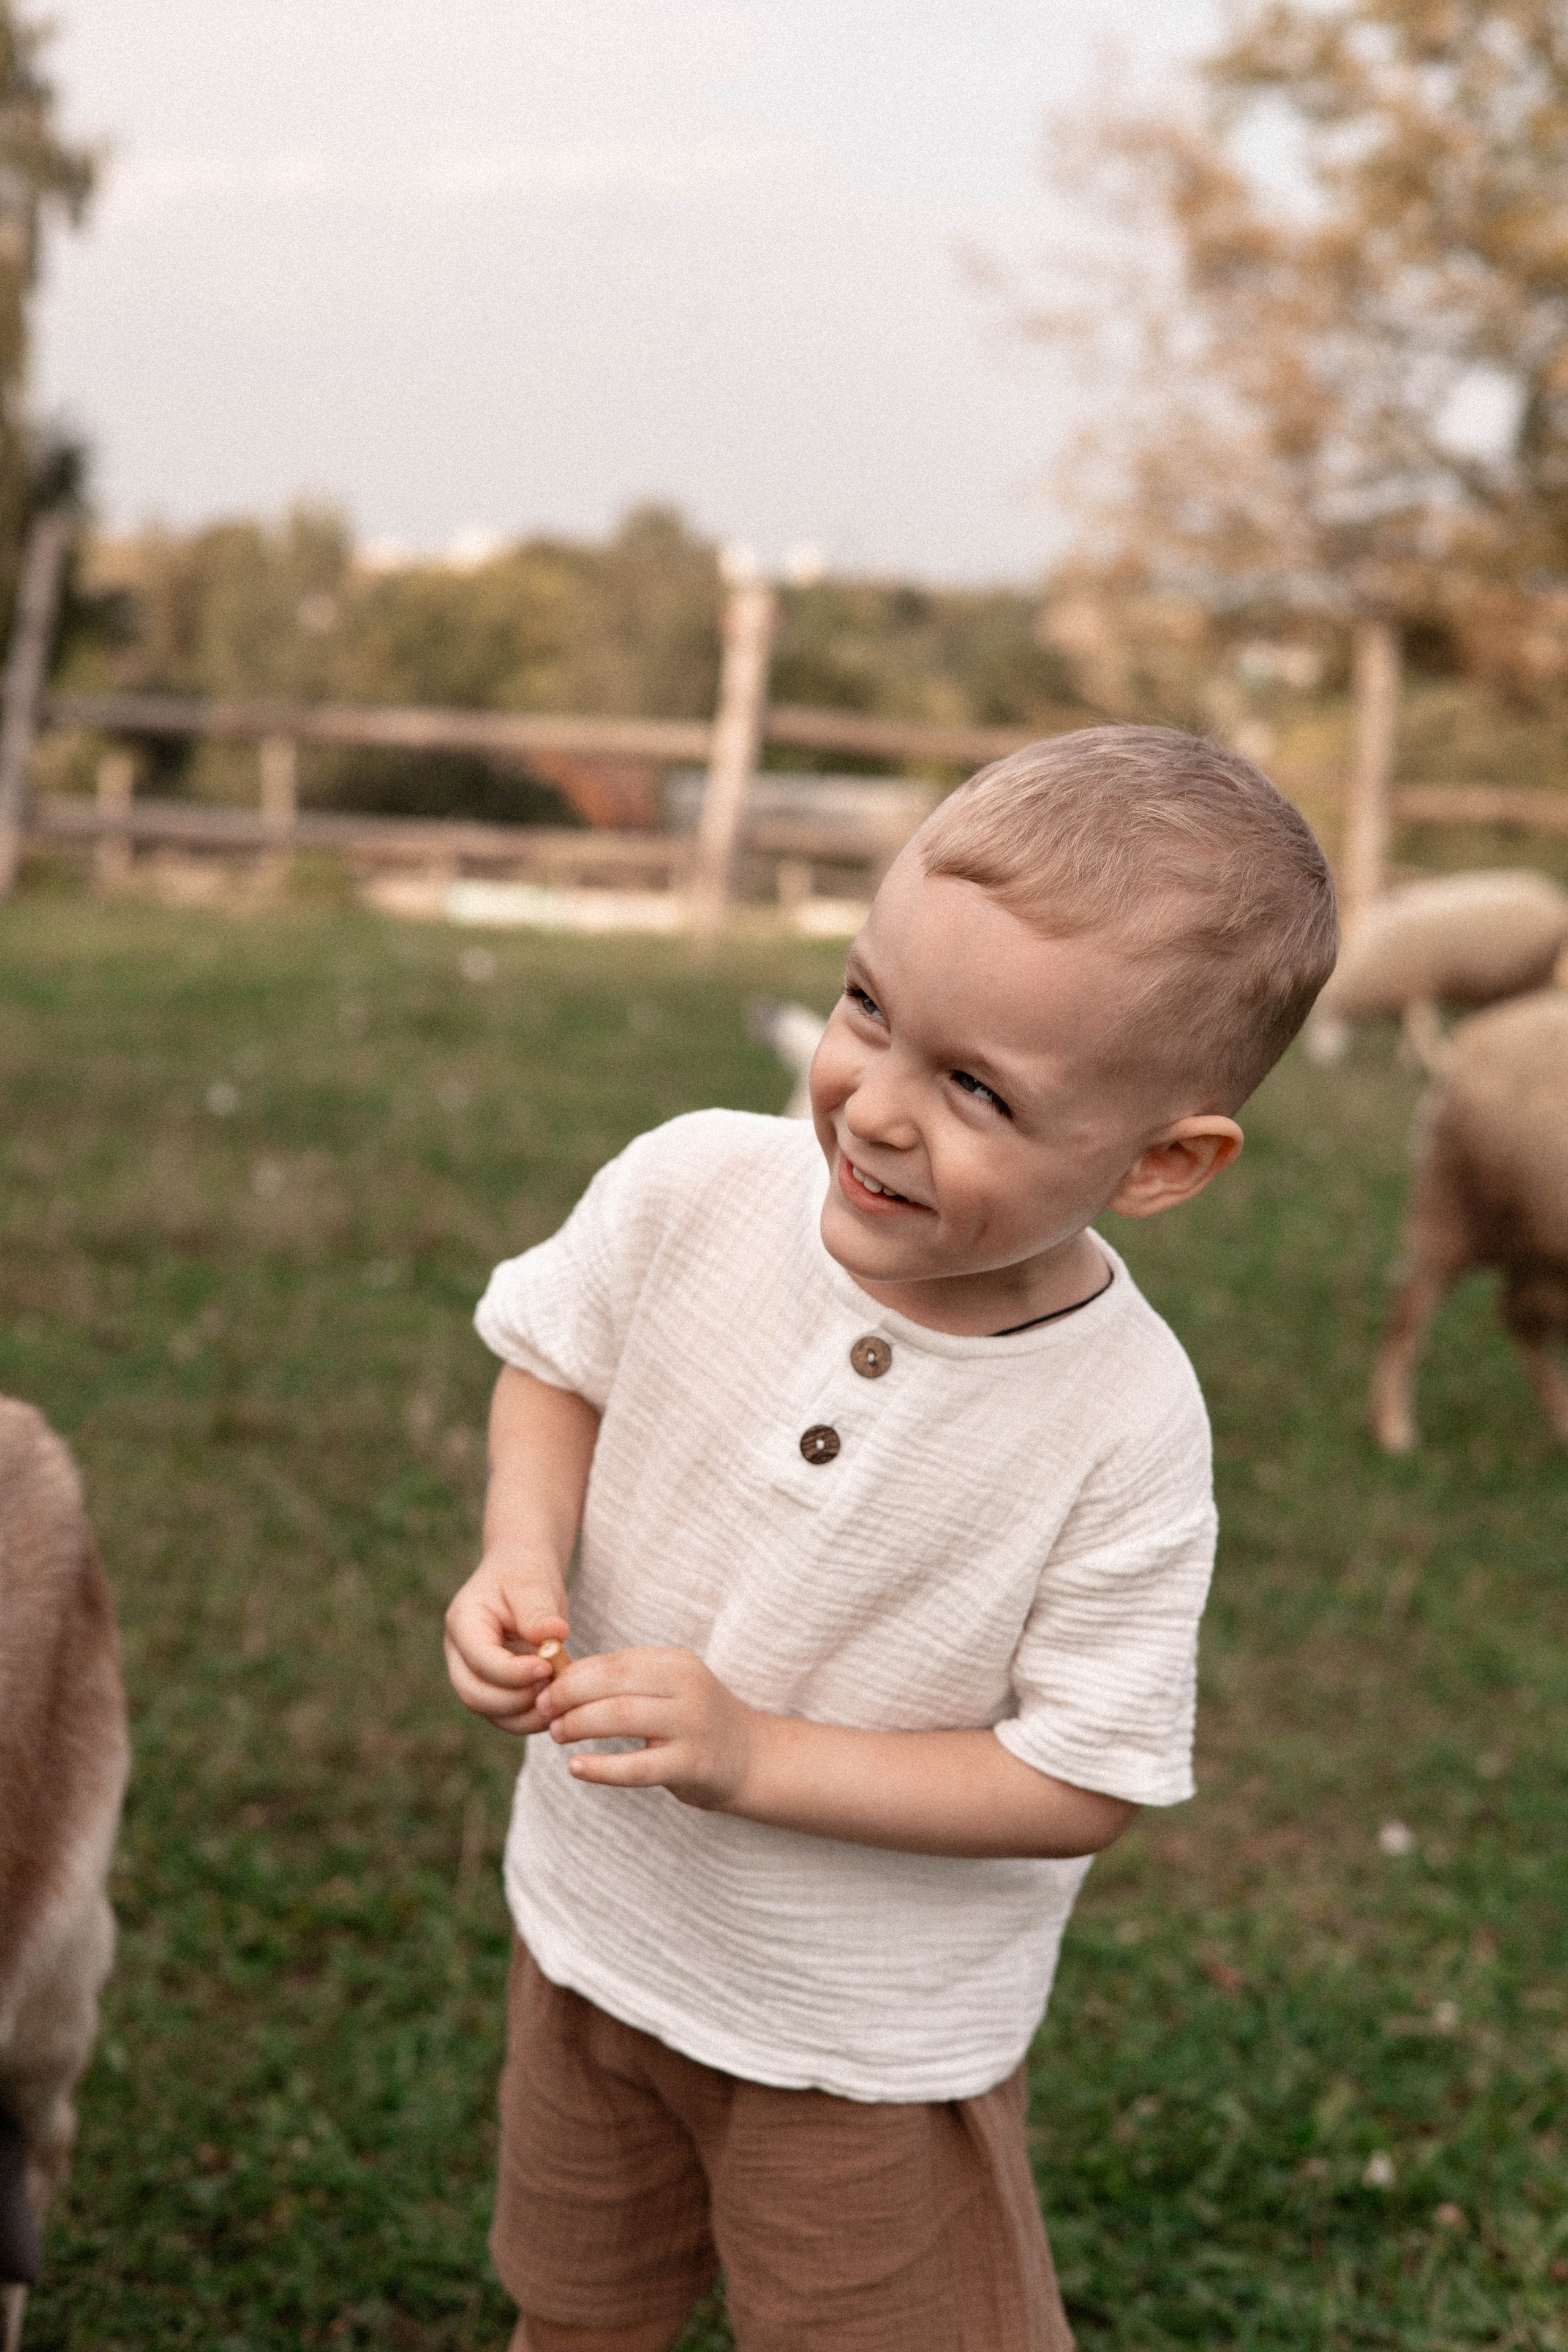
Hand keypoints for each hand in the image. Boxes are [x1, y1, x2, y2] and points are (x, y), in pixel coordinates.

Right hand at [444, 1548, 568, 1736]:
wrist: (522, 1574)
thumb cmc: (525, 1573)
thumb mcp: (532, 1582)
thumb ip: (538, 1610)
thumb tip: (552, 1635)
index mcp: (463, 1622)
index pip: (480, 1660)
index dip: (512, 1672)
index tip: (547, 1668)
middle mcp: (460, 1654)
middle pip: (475, 1695)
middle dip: (516, 1700)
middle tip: (554, 1689)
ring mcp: (473, 1674)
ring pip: (489, 1712)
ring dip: (525, 1716)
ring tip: (558, 1700)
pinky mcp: (493, 1688)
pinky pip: (506, 1715)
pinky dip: (529, 1718)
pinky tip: (556, 1706)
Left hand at [537, 1646, 757, 1809]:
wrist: (750, 1757)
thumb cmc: (692, 1721)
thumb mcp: (667, 1689)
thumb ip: (623, 1683)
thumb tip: (559, 1681)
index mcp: (676, 1663)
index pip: (613, 1662)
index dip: (572, 1675)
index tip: (545, 1688)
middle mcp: (687, 1687)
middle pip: (612, 1684)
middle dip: (569, 1696)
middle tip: (545, 1710)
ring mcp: (691, 1725)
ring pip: (620, 1717)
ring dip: (579, 1725)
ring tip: (558, 1734)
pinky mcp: (692, 1764)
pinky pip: (636, 1767)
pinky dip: (601, 1768)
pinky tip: (576, 1768)